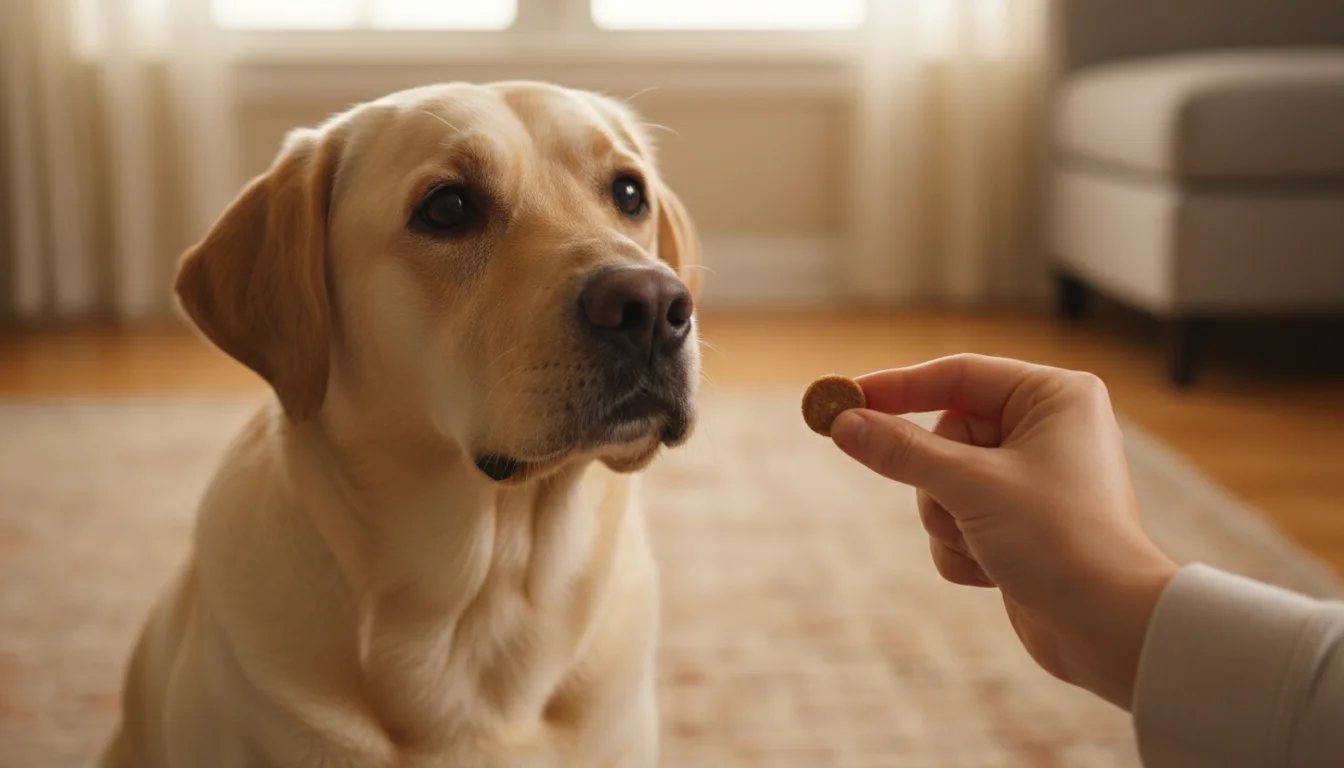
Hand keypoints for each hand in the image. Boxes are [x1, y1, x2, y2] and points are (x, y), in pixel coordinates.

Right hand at [829, 353, 1178, 709]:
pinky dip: (961, 548)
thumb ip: (901, 450)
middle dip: (938, 484)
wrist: (1111, 630)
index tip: (841, 400)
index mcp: (1053, 396)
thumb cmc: (1060, 541)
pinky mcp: (1018, 524)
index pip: (956, 375)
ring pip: (942, 483)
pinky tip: (994, 573)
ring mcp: (1031, 479)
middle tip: (953, 508)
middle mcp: (1046, 430)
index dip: (896, 388)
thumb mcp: (971, 486)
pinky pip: (957, 520)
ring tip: (986, 547)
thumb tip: (843, 423)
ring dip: (948, 522)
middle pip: (943, 436)